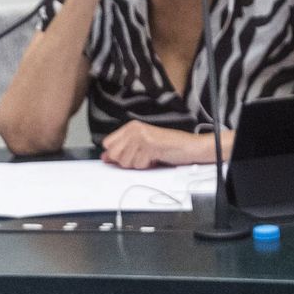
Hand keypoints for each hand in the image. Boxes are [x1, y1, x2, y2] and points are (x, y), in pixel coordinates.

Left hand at [100, 122, 214, 169]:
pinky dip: (147, 166)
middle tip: (141, 156)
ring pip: (126, 162)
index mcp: (131, 127)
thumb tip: (105, 157)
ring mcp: (141, 137)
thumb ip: (123, 150)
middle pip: (114, 154)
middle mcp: (134, 129)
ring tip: (150, 156)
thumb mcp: (141, 145)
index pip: (107, 144)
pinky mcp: (149, 146)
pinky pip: (138, 164)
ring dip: (138, 164)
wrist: (188, 146)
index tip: (126, 156)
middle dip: (126, 161)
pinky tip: (155, 158)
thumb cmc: (167, 146)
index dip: (114, 154)